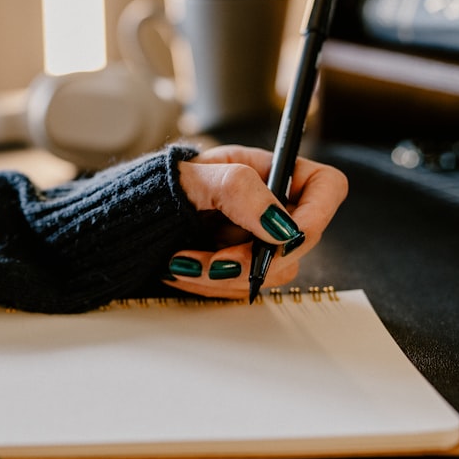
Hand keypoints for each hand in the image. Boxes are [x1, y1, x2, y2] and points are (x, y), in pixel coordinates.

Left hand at [169, 144, 347, 298]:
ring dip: (226, 277)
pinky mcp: (242, 266)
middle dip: (255, 258)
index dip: (317, 215)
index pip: (326, 188)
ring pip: (272, 273)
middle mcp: (273, 207)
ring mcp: (260, 240)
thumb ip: (238, 190)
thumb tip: (280, 225)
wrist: (132, 216)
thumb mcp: (195, 177)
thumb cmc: (162, 184)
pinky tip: (182, 272)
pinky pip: (244, 286)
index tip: (282, 238)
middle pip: (299, 242)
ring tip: (181, 264)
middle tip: (215, 261)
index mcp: (271, 172)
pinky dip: (212, 285)